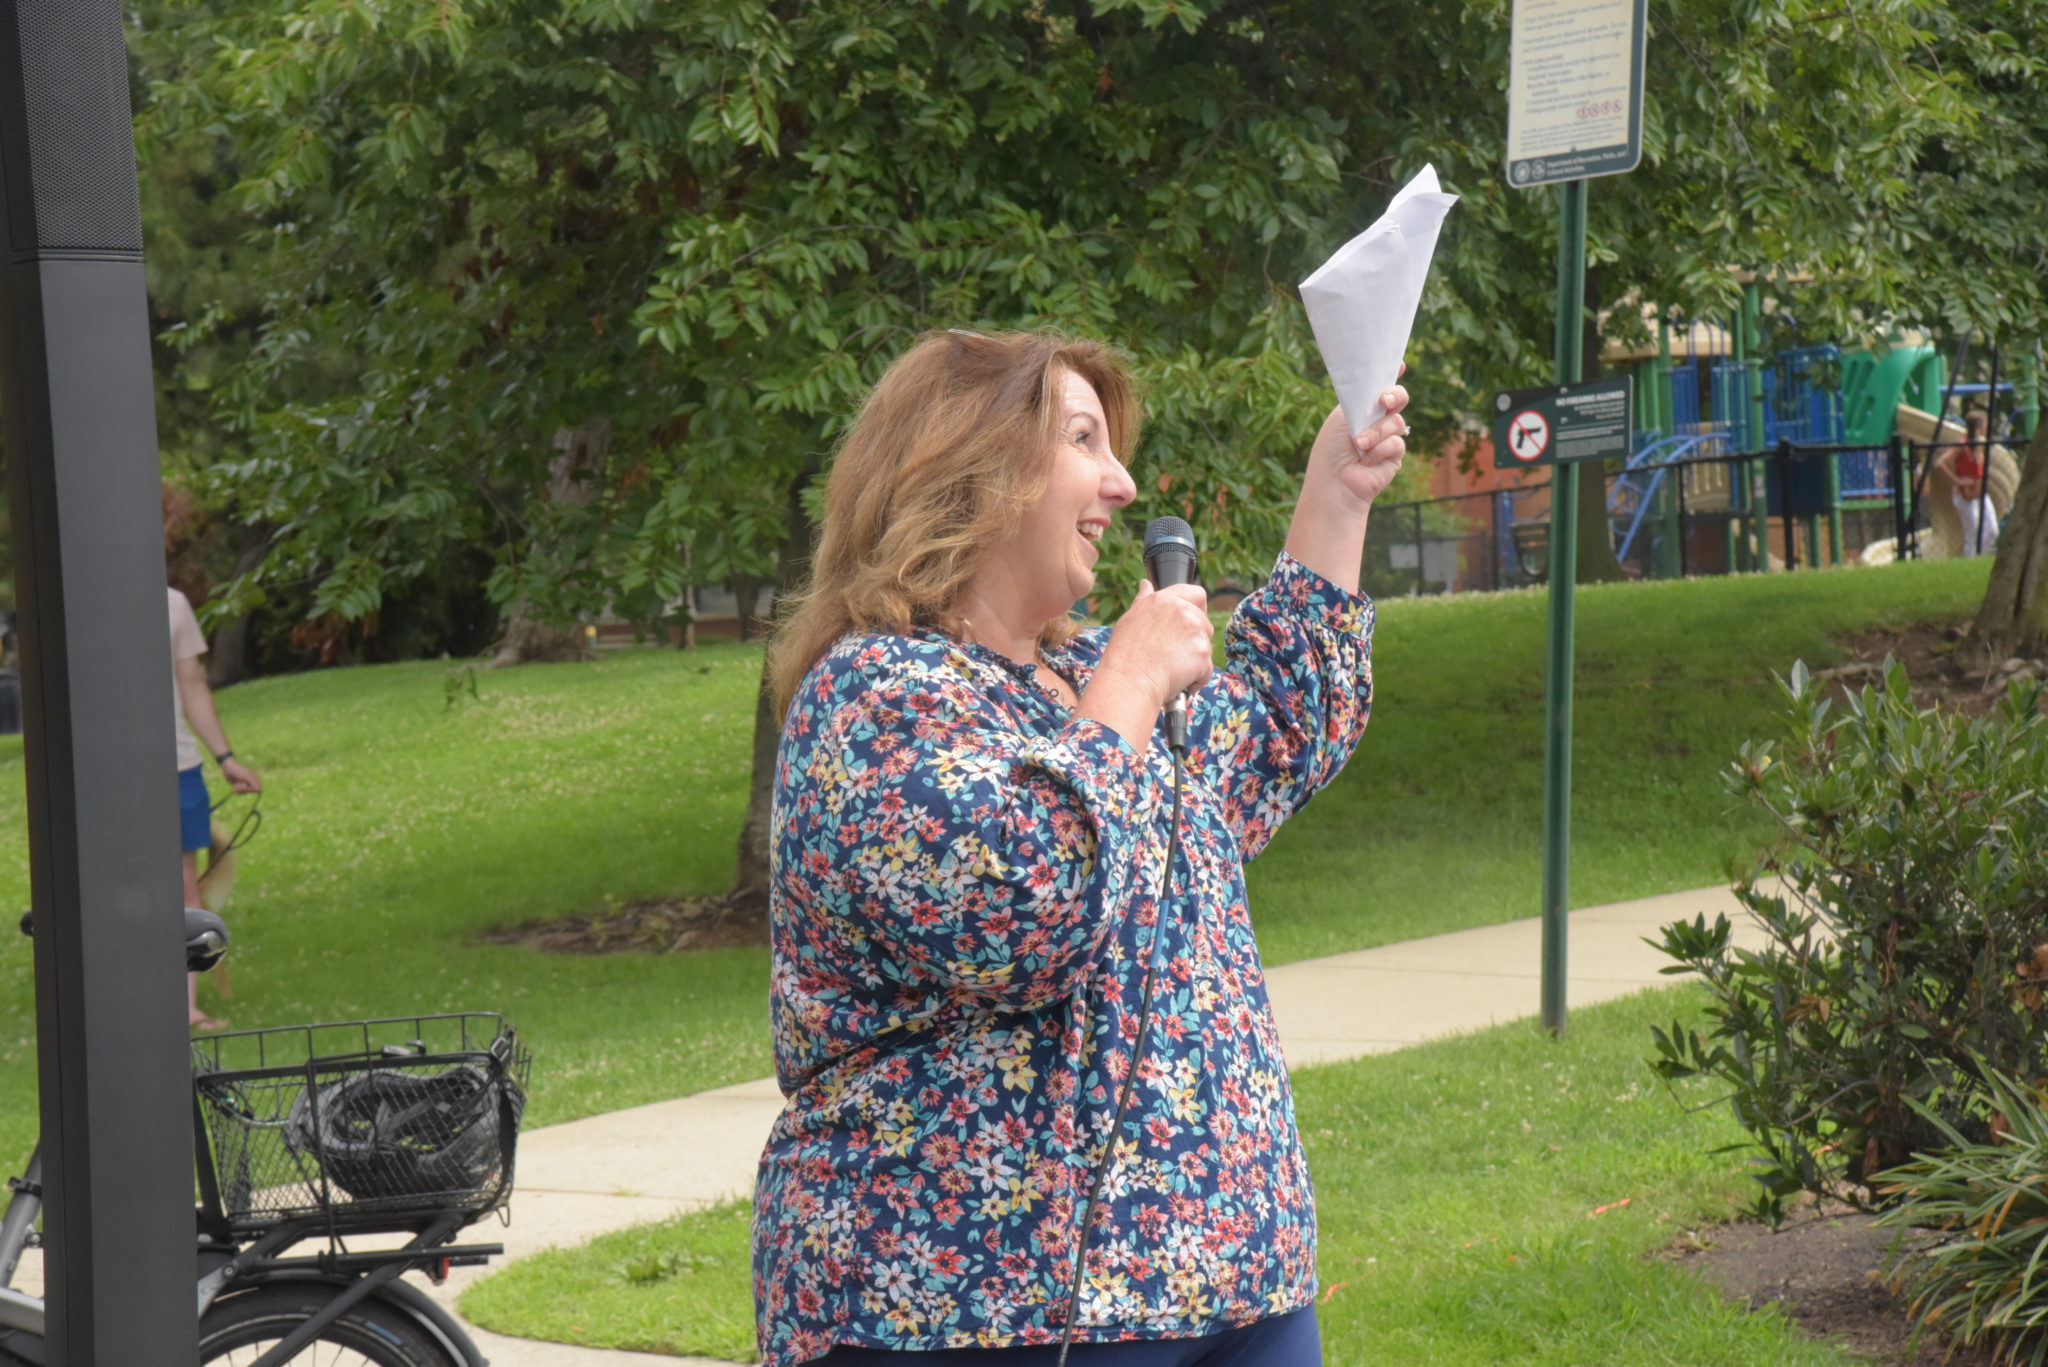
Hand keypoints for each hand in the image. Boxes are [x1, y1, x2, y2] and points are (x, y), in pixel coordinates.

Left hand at [220, 758, 261, 794]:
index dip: (251, 789)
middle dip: (244, 788)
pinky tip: (234, 784)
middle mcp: (251, 783)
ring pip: (244, 793)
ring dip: (239, 789)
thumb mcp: (246, 776)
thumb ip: (253, 783)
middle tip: (239, 782)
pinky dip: (236, 790)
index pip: (257, 789)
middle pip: (250, 792)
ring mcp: (245, 785)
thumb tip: (260, 790)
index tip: (245, 784)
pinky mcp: (239, 787)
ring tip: (236, 783)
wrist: (228, 767)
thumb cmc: (238, 771)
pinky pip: (239, 793)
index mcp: (255, 779)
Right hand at [1094, 580, 1212, 708]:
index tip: (1189, 624)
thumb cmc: (1124, 654)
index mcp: (1164, 600)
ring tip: (1171, 669)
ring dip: (1195, 660)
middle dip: (1195, 639)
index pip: (1196, 593)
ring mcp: (1195, 631)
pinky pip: (1207, 668)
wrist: (1129, 681)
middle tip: (1173, 654)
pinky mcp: (1203, 653)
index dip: (1198, 609)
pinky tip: (1179, 681)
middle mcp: (1182, 610)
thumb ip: (1143, 601)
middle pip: (1205, 623)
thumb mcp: (1130, 619)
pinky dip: (1197, 678)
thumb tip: (1146, 584)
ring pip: (1206, 646)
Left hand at [1308, 384, 1409, 509]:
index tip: (1400, 365)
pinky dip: (1380, 450)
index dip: (1391, 374)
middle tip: (1385, 401)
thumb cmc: (1331, 450)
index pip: (1379, 388)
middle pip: (1398, 399)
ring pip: (1396, 422)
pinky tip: (1366, 460)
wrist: (1335, 482)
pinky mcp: (1394, 456)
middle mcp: (1375, 422)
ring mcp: (1387, 439)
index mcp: (1360, 410)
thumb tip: (1382, 388)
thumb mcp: (1342, 417)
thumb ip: (1361, 400)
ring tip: (1359, 445)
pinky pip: (1397, 443)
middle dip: (1395, 396)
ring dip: (1376, 432)